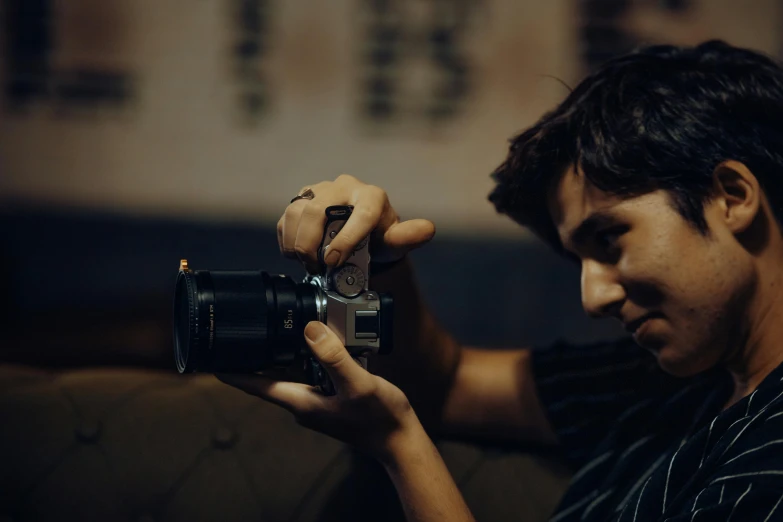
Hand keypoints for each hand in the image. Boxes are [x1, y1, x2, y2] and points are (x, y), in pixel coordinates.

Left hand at [216, 321, 419, 461]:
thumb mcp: (358, 384)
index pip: (256, 385)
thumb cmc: (380, 419)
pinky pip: (311, 372)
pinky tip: (321, 342)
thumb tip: (310, 330)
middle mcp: (303, 403)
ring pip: (291, 371)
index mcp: (301, 402)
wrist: (400, 440)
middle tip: (244, 326)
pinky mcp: (330, 398)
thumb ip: (334, 357)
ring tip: (281, 325)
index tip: (210, 356)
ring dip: (285, 351)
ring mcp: (316, 401)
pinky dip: (310, 356)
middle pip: (268, 376)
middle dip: (255, 353)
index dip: (232, 371)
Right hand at [280, 174, 435, 273]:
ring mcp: (320, 190)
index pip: (358, 214)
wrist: (361, 236)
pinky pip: (286, 218)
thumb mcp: (395, 242)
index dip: (345, 239)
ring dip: (297, 242)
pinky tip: (297, 254)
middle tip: (317, 267)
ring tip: (307, 263)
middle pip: (318, 210)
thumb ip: (408, 237)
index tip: (333, 261)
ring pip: (297, 211)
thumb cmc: (380, 239)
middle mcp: (344, 187)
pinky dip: (287, 240)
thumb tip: (427, 229)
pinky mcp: (302, 199)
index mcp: (371, 196)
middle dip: (312, 243)